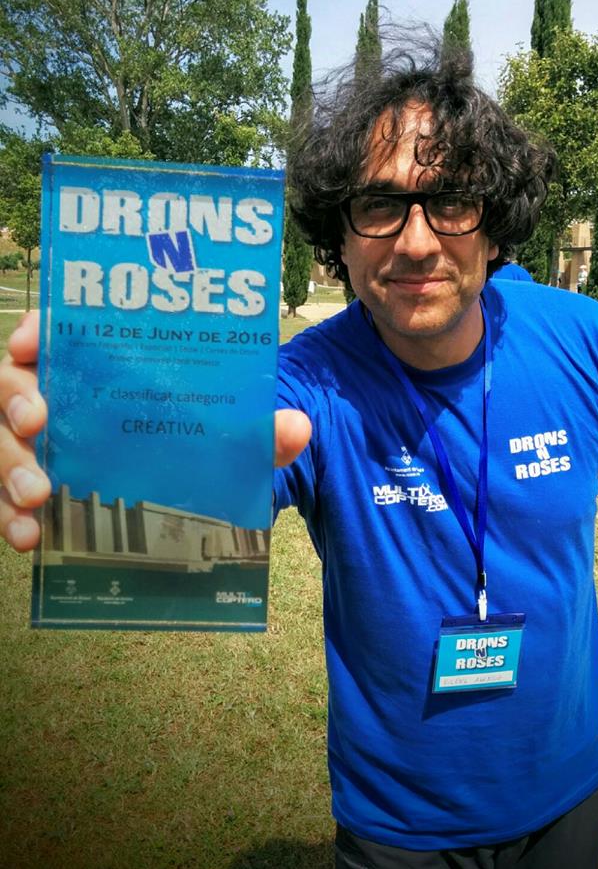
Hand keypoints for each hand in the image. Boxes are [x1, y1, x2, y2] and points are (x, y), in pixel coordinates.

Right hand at [0, 312, 311, 551]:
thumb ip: (256, 430)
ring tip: (38, 494)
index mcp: (96, 364)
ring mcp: (36, 444)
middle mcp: (55, 396)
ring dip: (10, 464)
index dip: (35, 330)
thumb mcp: (224, 434)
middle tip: (39, 422)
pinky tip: (31, 538)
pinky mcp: (30, 489)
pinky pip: (5, 500)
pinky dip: (12, 518)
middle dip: (16, 399)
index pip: (53, 330)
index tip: (33, 342)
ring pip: (1, 442)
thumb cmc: (191, 441)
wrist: (181, 486)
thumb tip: (297, 428)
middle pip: (12, 384)